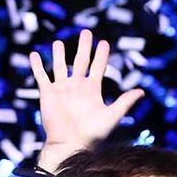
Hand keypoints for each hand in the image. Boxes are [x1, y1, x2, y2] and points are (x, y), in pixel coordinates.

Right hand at [29, 28, 144, 172]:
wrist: (71, 144)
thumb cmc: (93, 134)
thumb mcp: (112, 115)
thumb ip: (125, 102)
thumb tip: (142, 91)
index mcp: (92, 89)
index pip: (98, 67)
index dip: (101, 55)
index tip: (104, 42)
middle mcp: (77, 86)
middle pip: (81, 61)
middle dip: (84, 46)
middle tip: (86, 32)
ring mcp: (62, 88)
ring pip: (60, 66)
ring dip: (59, 54)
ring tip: (58, 42)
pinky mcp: (47, 93)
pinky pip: (41, 76)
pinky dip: (37, 65)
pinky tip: (34, 55)